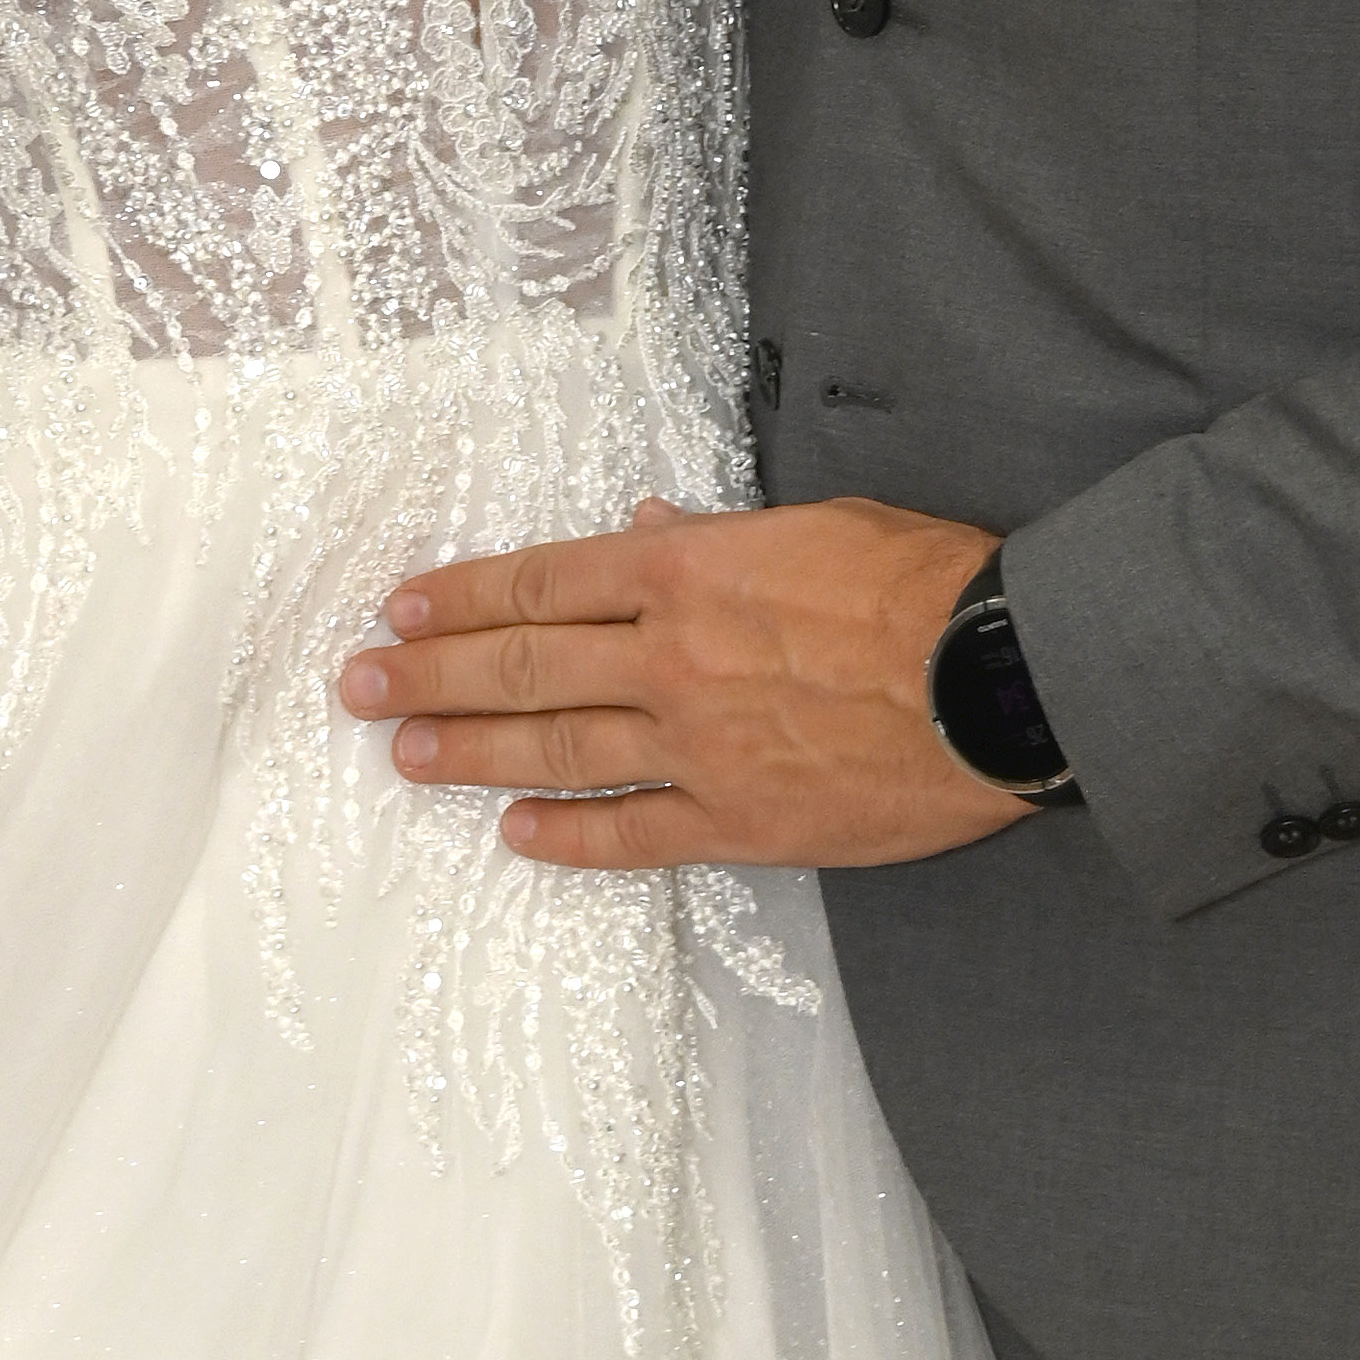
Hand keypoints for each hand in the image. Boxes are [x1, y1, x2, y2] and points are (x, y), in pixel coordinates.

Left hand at [340, 496, 1021, 870]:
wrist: (1002, 679)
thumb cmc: (924, 584)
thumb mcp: (815, 525)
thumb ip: (717, 539)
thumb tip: (651, 532)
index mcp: (686, 573)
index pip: (541, 582)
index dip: (459, 597)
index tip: (399, 608)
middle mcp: (671, 659)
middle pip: (522, 665)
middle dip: (427, 676)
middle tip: (357, 687)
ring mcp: (698, 747)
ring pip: (555, 747)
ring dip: (468, 752)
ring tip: (403, 754)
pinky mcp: (739, 820)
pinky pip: (631, 834)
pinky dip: (566, 835)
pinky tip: (514, 832)